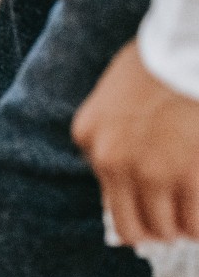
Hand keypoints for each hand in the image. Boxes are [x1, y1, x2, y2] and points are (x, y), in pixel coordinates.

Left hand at [73, 39, 198, 243]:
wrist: (187, 48)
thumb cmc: (159, 61)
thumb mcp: (114, 93)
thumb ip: (111, 130)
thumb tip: (132, 175)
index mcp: (89, 136)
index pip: (106, 194)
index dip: (135, 202)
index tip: (153, 202)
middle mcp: (113, 160)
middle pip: (132, 225)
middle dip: (157, 227)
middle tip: (176, 220)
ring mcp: (152, 172)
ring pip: (166, 228)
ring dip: (182, 226)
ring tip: (192, 209)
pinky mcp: (191, 178)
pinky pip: (196, 225)